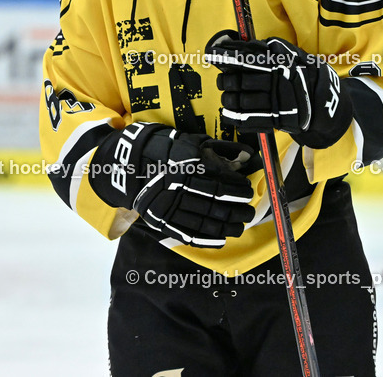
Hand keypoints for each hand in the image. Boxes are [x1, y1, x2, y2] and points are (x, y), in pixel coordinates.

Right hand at [90, 123, 255, 247]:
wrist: (133, 164)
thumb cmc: (169, 151)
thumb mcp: (194, 142)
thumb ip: (221, 149)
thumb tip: (248, 154)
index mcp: (190, 166)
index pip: (222, 181)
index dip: (239, 188)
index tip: (247, 190)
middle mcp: (181, 187)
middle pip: (217, 203)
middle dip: (238, 209)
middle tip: (249, 211)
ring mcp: (171, 205)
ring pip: (206, 221)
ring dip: (227, 226)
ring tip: (240, 226)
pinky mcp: (163, 220)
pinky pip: (189, 233)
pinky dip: (207, 239)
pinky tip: (221, 239)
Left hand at [205, 34, 352, 147]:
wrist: (325, 99)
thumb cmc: (300, 72)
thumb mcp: (287, 52)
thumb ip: (262, 48)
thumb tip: (233, 43)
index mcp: (279, 61)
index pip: (245, 58)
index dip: (226, 57)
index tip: (211, 55)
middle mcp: (277, 80)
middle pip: (239, 81)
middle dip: (226, 81)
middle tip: (224, 80)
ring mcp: (278, 101)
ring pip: (241, 101)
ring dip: (228, 99)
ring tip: (227, 96)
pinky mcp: (278, 119)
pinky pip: (249, 120)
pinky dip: (234, 117)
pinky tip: (228, 113)